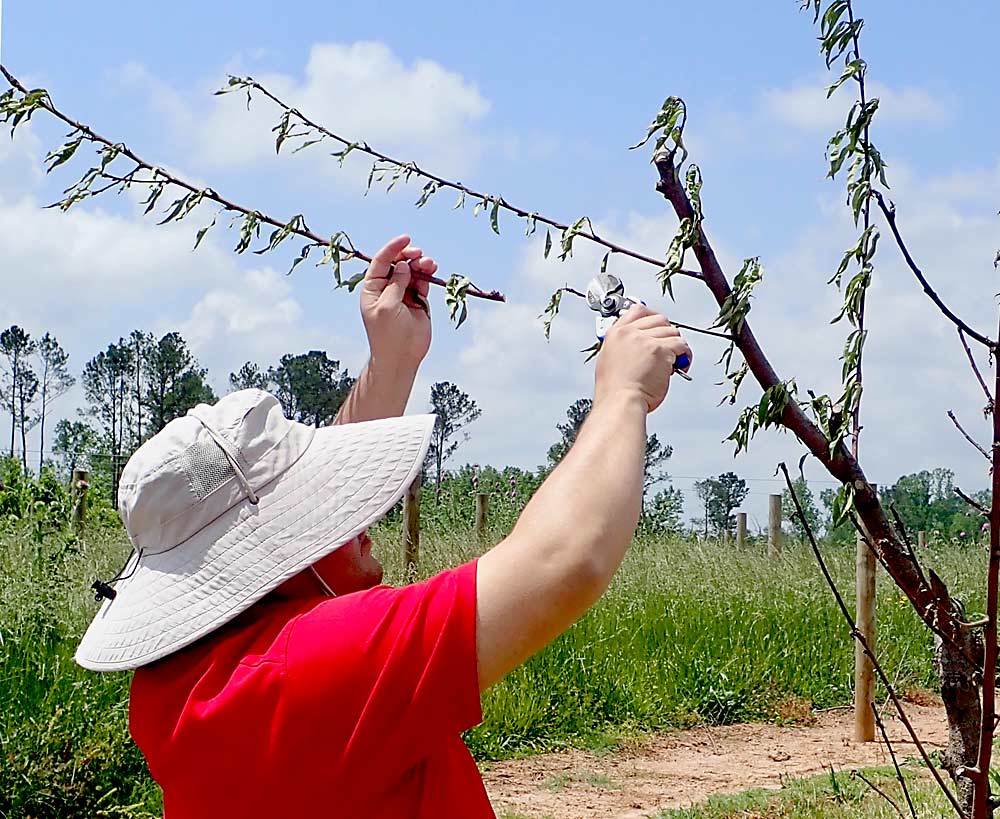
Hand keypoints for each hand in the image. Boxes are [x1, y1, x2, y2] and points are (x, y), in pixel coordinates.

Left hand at [360, 234, 434, 372]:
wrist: (401, 357)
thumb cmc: (388, 335)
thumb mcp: (387, 306)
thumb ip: (396, 284)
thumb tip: (405, 265)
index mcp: (373, 289)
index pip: (381, 262)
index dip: (393, 249)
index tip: (406, 239)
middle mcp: (387, 289)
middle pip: (398, 264)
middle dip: (409, 256)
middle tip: (419, 254)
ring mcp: (403, 295)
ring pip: (413, 272)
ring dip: (421, 265)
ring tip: (429, 265)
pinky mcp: (418, 302)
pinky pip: (423, 283)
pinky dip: (428, 276)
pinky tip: (432, 272)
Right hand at [593, 304, 691, 411]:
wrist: (620, 402)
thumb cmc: (614, 391)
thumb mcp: (609, 360)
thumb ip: (623, 347)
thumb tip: (639, 346)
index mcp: (615, 334)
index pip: (638, 310)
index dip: (652, 316)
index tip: (659, 324)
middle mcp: (629, 333)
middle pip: (659, 319)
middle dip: (667, 332)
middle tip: (669, 347)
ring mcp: (645, 340)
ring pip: (672, 332)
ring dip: (676, 346)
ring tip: (674, 361)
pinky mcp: (660, 350)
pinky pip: (681, 345)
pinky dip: (685, 355)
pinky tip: (681, 365)